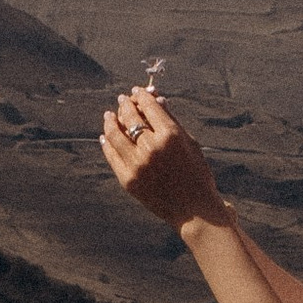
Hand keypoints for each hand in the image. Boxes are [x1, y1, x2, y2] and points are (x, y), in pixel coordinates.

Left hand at [98, 84, 227, 230]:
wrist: (195, 211)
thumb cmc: (196, 174)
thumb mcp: (189, 143)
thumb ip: (171, 120)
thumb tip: (155, 99)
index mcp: (170, 135)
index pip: (149, 106)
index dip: (141, 96)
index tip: (137, 92)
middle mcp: (151, 148)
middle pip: (131, 117)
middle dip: (126, 104)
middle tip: (123, 99)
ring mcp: (137, 165)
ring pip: (115, 134)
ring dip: (111, 121)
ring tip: (109, 115)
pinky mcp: (128, 180)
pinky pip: (112, 156)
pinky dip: (107, 143)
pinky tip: (105, 137)